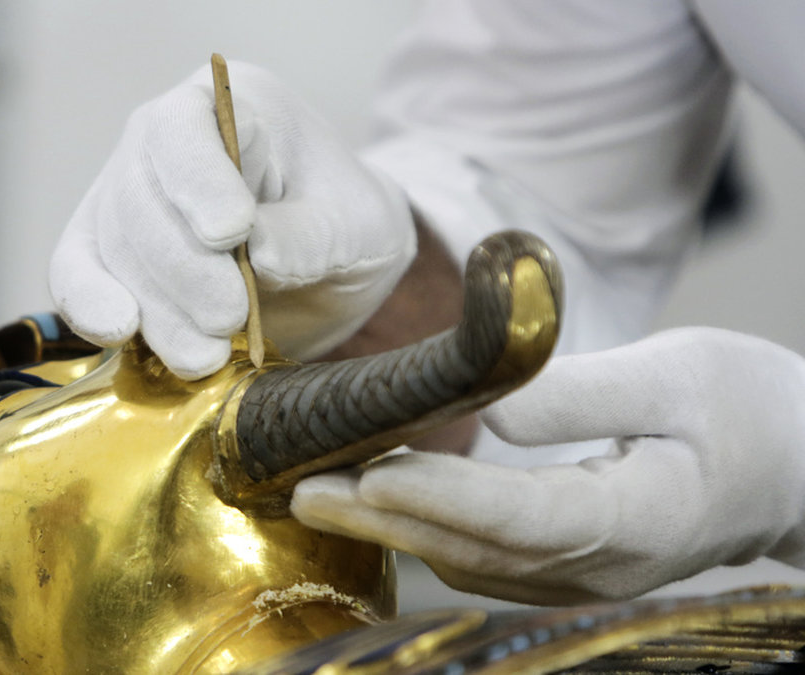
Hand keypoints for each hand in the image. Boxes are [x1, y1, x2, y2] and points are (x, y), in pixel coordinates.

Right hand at [49, 62, 414, 378]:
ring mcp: (129, 195)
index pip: (185, 128)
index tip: (232, 233)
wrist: (338, 266)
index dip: (198, 180)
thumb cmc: (350, 225)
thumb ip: (312, 236)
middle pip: (139, 197)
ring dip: (155, 309)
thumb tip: (257, 252)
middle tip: (229, 317)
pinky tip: (120, 334)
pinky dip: (91, 307)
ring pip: (112, 246)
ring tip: (206, 355)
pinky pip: (77, 272)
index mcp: (230, 103)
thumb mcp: (360, 227)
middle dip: (182, 268)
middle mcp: (163, 141)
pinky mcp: (111, 253)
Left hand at [292, 327, 804, 604]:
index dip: (439, 497)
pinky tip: (375, 502)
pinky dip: (421, 530)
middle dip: (380, 520)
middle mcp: (600, 564)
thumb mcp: (679, 375)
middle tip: (300, 488)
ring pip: (467, 560)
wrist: (791, 467)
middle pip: (472, 549)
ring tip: (316, 492)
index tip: (367, 472)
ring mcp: (580, 575)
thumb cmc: (746, 410)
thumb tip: (489, 407)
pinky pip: (481, 557)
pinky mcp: (565, 565)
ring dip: (388, 529)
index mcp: (637, 517)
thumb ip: (582, 393)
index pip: (519, 516)